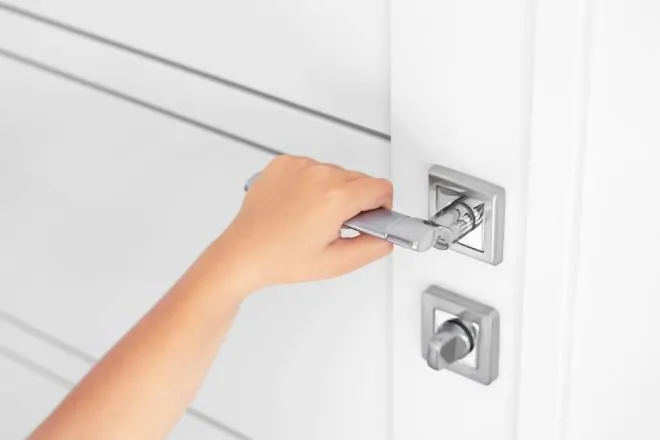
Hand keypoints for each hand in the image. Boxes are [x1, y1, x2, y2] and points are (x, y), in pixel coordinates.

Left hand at [217, 155, 393, 291]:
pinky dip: (312, 184)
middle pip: (361, 179)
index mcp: (336, 197)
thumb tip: (385, 238)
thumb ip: (372, 248)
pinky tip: (300, 206)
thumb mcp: (336, 263)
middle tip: (338, 226)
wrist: (243, 253)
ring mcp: (299, 166)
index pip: (381, 188)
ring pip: (337, 173)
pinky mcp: (284, 164)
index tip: (372, 219)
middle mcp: (319, 175)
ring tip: (314, 218)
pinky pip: (312, 168)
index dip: (382, 207)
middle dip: (357, 201)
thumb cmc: (279, 258)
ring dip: (334, 191)